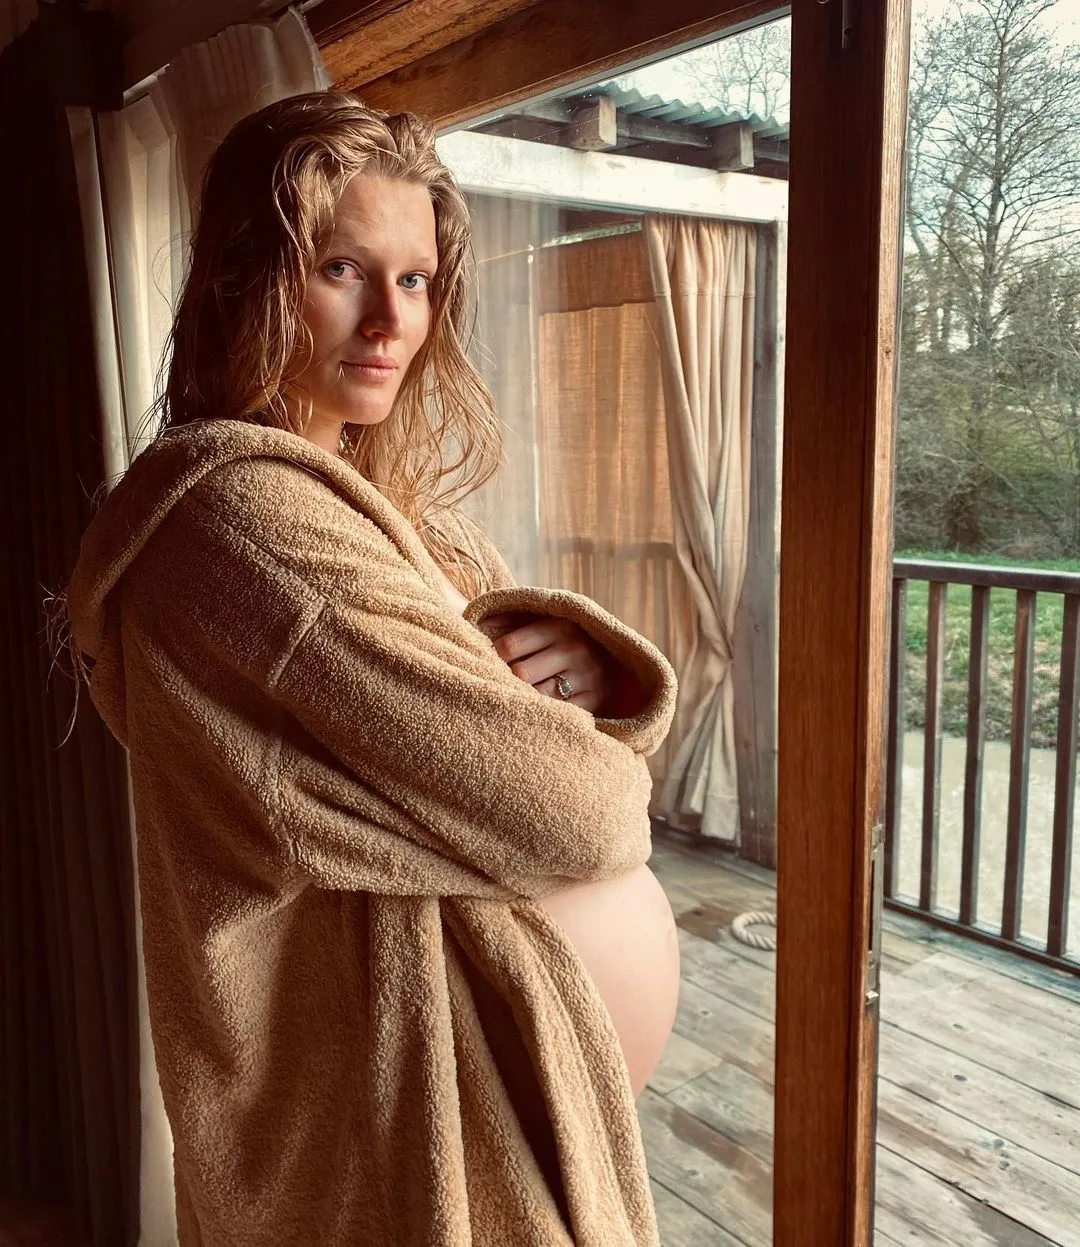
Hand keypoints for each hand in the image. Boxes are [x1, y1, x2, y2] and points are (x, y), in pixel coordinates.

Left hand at [485, 613, 617, 714]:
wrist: (615, 663)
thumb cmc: (564, 644)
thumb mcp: (548, 625)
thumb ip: (514, 623)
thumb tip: (465, 622)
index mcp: (559, 626)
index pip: (508, 646)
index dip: (491, 658)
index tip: (487, 664)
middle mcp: (575, 650)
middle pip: (520, 674)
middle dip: (505, 681)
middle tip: (496, 685)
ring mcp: (587, 677)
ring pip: (537, 696)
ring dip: (521, 699)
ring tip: (511, 699)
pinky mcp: (594, 701)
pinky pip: (557, 713)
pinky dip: (542, 714)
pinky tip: (534, 711)